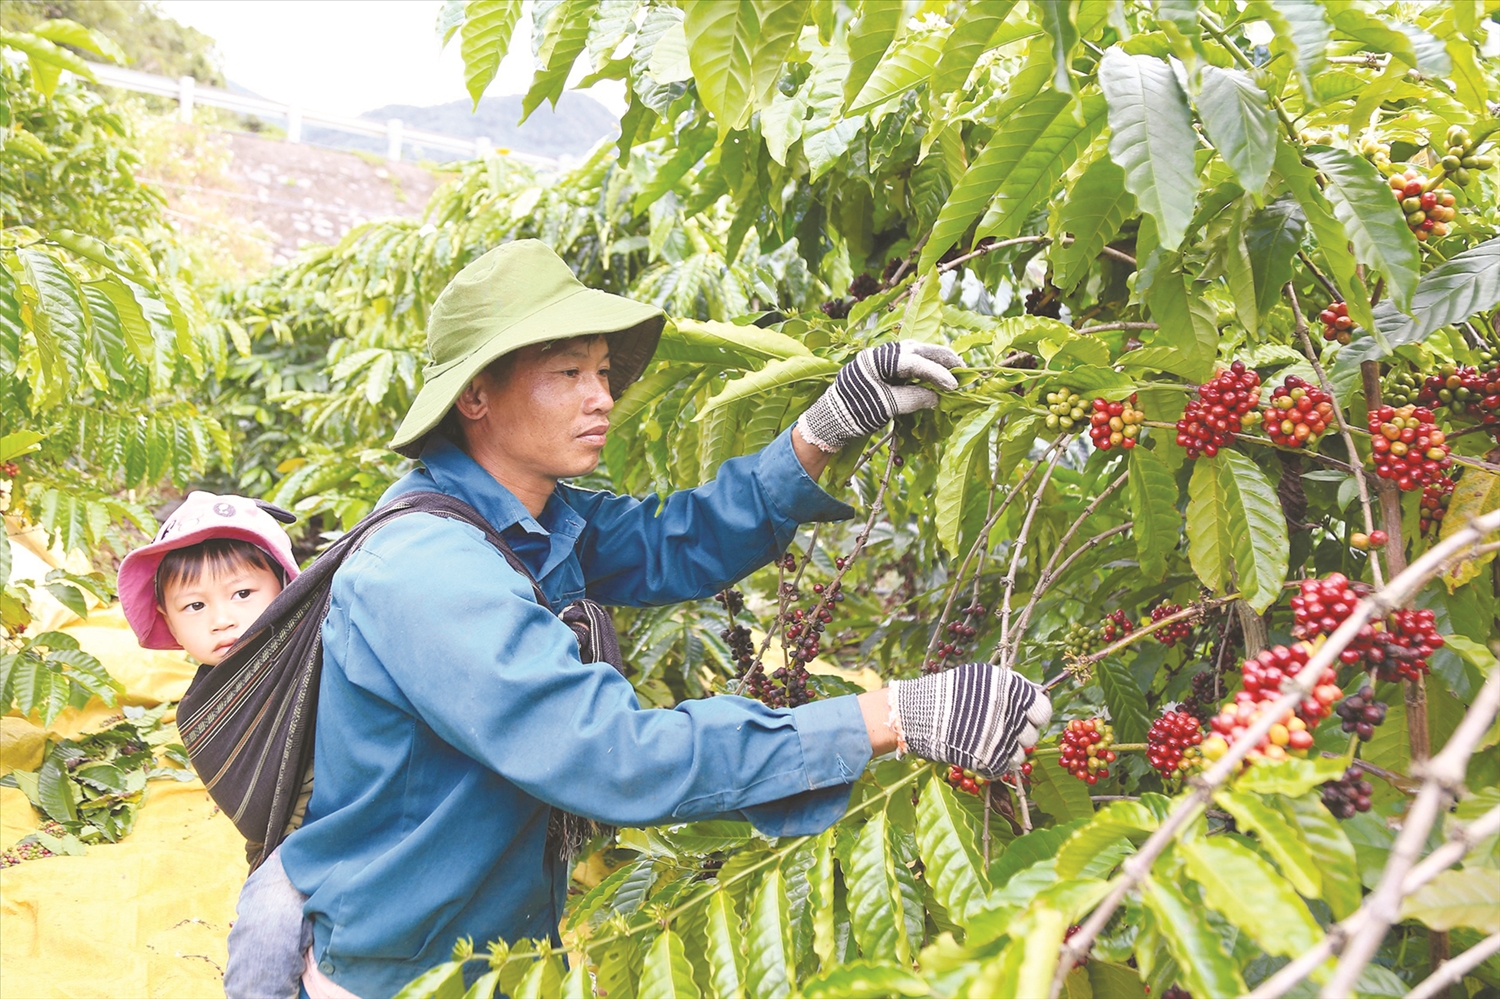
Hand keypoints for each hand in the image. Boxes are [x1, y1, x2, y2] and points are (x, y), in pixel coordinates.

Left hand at [796, 340, 961, 452]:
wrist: (829, 420)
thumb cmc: (853, 412)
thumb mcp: (885, 407)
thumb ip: (912, 399)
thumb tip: (937, 398)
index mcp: (876, 359)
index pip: (913, 361)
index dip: (937, 373)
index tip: (954, 385)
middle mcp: (879, 354)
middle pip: (917, 349)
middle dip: (941, 357)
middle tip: (963, 368)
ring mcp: (880, 360)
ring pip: (913, 353)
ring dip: (934, 360)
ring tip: (953, 370)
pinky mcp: (881, 369)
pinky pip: (907, 363)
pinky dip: (923, 367)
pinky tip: (935, 376)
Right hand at [886, 663, 1050, 777]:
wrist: (920, 713)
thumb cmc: (951, 691)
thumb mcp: (982, 677)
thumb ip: (1012, 685)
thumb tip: (1036, 693)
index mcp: (1014, 692)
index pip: (1043, 710)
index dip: (1035, 715)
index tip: (1025, 717)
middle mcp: (1013, 717)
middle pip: (1033, 735)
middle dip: (1020, 734)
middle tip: (1001, 730)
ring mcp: (1003, 742)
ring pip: (1020, 755)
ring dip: (1008, 750)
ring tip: (989, 741)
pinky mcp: (991, 762)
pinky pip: (1003, 767)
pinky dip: (994, 763)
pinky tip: (979, 751)